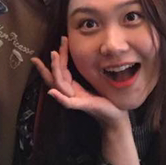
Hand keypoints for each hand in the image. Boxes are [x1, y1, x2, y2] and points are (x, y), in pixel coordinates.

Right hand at [32, 37, 139, 164]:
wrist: (115, 117)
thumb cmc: (105, 99)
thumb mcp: (94, 82)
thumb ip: (86, 73)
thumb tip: (84, 57)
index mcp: (72, 87)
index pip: (61, 70)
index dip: (55, 60)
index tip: (50, 47)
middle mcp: (70, 93)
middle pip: (56, 76)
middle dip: (53, 62)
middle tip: (52, 48)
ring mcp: (75, 99)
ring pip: (60, 84)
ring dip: (55, 70)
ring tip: (54, 55)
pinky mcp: (82, 106)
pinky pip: (68, 102)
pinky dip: (59, 97)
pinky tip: (52, 91)